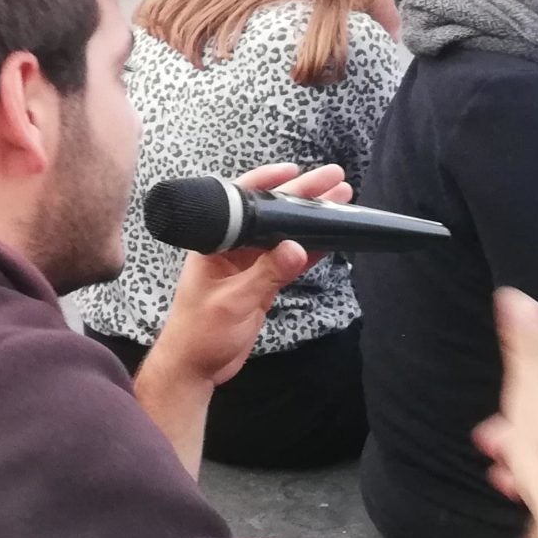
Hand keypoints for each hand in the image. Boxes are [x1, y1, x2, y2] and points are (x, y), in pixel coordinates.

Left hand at [134, 162, 347, 480]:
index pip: (242, 201)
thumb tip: (296, 248)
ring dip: (311, 221)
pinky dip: (309, 250)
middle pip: (271, 214)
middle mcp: (232, 248)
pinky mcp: (260, 283)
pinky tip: (331, 239)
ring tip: (342, 201)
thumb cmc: (199, 333)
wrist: (195, 366)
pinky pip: (288, 260)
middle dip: (302, 196)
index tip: (295, 171)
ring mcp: (248, 265)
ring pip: (284, 235)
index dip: (269, 181)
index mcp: (216, 242)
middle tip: (334, 179)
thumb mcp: (234, 302)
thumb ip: (266, 275)